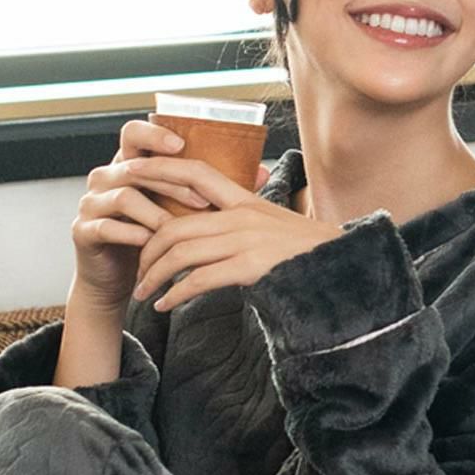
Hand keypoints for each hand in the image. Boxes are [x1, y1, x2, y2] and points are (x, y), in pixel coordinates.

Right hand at [71, 120, 271, 311]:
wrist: (119, 280)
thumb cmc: (153, 239)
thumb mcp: (182, 210)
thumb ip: (213, 188)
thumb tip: (262, 173)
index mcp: (129, 165)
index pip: (135, 134)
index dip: (155, 135)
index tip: (182, 143)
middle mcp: (106, 177)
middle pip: (134, 165)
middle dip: (169, 180)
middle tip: (201, 200)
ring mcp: (92, 202)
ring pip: (124, 196)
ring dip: (156, 213)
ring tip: (180, 230)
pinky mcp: (84, 230)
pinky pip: (108, 226)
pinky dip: (133, 235)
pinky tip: (151, 244)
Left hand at [127, 157, 345, 311]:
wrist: (344, 267)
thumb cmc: (306, 253)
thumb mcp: (272, 226)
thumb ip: (241, 222)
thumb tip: (210, 229)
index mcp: (246, 200)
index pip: (195, 171)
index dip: (159, 168)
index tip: (130, 172)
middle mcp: (242, 215)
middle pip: (176, 224)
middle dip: (147, 249)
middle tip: (137, 271)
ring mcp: (247, 240)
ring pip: (182, 253)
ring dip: (155, 276)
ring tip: (144, 293)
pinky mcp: (252, 267)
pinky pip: (200, 280)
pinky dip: (176, 295)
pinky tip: (165, 306)